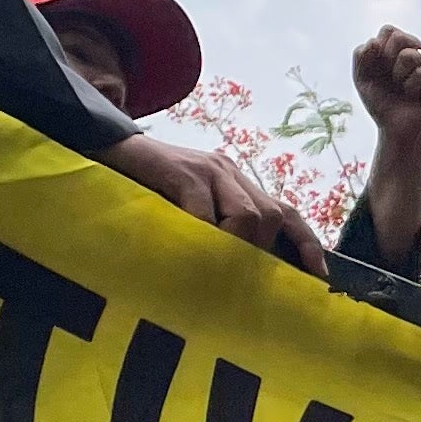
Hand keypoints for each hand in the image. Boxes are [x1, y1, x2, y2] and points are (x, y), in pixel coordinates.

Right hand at [107, 131, 326, 273]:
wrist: (103, 147)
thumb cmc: (144, 191)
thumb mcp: (188, 212)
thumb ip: (216, 231)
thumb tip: (243, 273)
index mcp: (236, 182)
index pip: (285, 211)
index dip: (305, 243)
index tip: (317, 274)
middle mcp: (229, 171)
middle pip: (271, 216)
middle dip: (259, 251)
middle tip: (231, 273)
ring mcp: (207, 169)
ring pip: (247, 216)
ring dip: (232, 246)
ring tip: (205, 259)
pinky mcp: (183, 171)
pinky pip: (205, 212)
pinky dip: (201, 235)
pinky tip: (184, 247)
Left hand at [351, 27, 420, 151]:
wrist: (397, 132)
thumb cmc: (383, 105)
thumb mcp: (362, 78)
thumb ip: (361, 55)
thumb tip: (374, 41)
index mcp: (404, 48)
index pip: (389, 31)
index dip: (379, 51)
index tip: (381, 71)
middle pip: (400, 37)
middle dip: (388, 62)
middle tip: (394, 81)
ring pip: (410, 55)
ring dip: (399, 77)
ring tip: (406, 90)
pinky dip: (412, 86)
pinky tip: (417, 96)